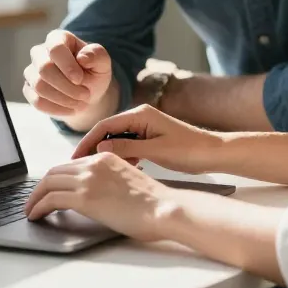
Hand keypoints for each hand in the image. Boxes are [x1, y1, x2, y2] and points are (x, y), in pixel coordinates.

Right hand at [22, 30, 113, 118]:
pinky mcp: (29, 89)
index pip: (55, 48)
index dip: (67, 65)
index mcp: (58, 38)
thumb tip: (82, 57)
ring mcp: (32, 71)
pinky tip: (71, 109)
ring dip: (63, 98)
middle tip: (85, 95)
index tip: (80, 79)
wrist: (87, 94)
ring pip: (39, 86)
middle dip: (66, 86)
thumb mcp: (102, 62)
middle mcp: (40, 52)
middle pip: (44, 68)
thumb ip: (96, 55)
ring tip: (81, 102)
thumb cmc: (94, 72)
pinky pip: (37, 101)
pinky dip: (57, 108)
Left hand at [24, 153, 174, 241]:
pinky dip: (38, 207)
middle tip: (34, 200)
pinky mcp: (84, 197)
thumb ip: (110, 179)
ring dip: (35, 197)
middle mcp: (94, 163)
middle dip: (40, 187)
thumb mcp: (128, 179)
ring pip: (48, 183)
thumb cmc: (153, 202)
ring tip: (31, 210)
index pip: (71, 164)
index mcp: (106, 156)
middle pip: (55, 171)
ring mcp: (88, 179)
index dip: (56, 178)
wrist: (163, 208)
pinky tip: (36, 215)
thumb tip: (98, 193)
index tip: (50, 190)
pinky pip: (50, 199)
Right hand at [72, 104, 222, 174]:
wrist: (213, 153)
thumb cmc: (189, 150)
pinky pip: (128, 146)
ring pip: (117, 141)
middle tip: (78, 168)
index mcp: (140, 114)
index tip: (74, 158)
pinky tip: (118, 170)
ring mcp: (144, 127)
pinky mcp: (149, 138)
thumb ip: (127, 149)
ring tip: (93, 172)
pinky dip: (121, 158)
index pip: (105, 126)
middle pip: (108, 132)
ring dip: (107, 155)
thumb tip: (99, 149)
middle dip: (93, 149)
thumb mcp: (156, 151)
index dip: (87, 141)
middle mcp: (140, 117)